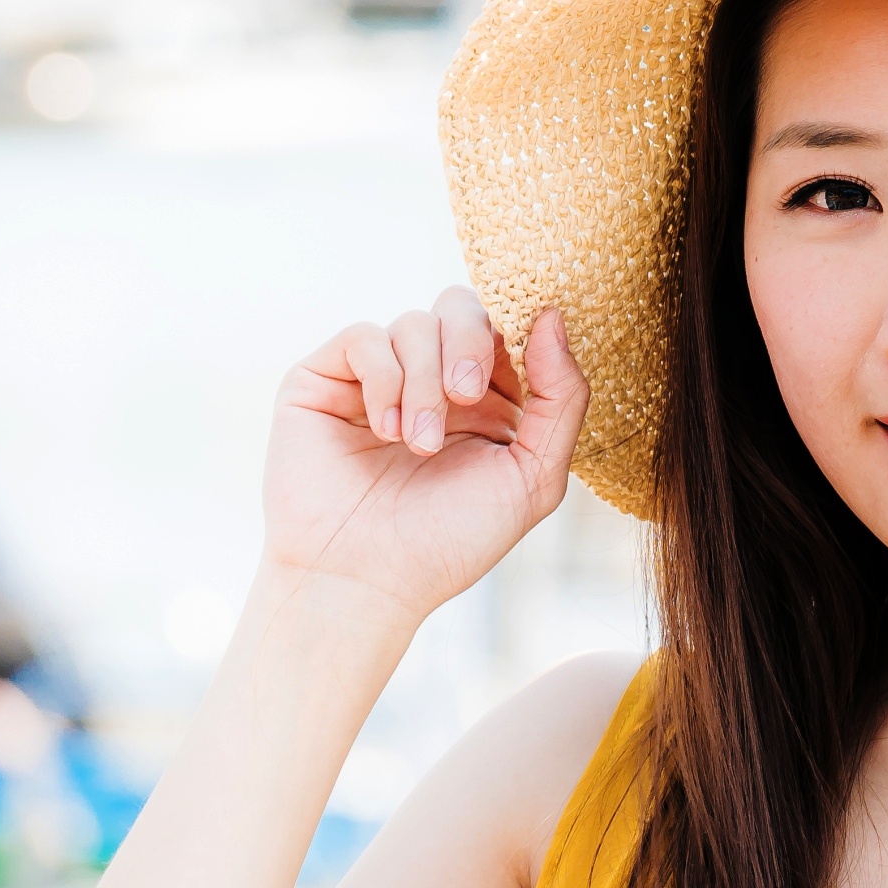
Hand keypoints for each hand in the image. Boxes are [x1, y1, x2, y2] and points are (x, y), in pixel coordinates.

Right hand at [265, 288, 584, 625]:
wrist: (364, 581)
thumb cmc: (448, 542)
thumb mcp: (532, 477)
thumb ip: (561, 397)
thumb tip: (553, 315)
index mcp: (486, 400)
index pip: (506, 328)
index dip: (515, 335)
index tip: (511, 377)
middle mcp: (431, 381)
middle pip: (460, 306)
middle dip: (470, 342)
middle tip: (465, 395)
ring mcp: (377, 378)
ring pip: (413, 323)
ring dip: (424, 381)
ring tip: (416, 445)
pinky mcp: (325, 379)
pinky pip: (363, 336)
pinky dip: (383, 378)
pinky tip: (385, 430)